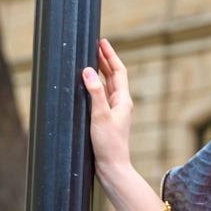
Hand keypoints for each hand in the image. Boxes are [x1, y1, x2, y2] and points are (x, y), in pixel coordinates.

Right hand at [82, 38, 132, 176]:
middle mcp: (120, 104)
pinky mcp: (106, 120)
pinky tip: (87, 86)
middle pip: (113, 76)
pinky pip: (101, 97)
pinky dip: (94, 87)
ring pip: (107, 86)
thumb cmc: (109, 144)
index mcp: (123, 100)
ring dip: (100, 72)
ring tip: (90, 59)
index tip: (101, 42)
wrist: (112, 168)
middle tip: (94, 45)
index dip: (110, 55)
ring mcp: (114, 112)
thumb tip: (88, 70)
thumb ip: (94, 93)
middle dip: (104, 60)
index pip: (118, 71)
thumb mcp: (100, 116)